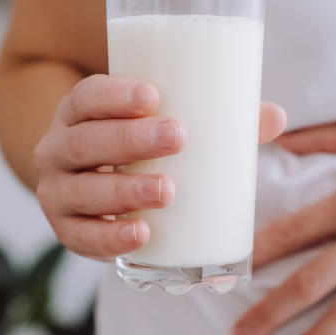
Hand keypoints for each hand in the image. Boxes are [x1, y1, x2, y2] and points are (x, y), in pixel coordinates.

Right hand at [34, 74, 285, 259]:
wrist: (90, 184)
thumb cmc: (139, 145)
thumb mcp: (168, 125)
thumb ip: (219, 120)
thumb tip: (277, 115)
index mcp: (80, 112)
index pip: (86, 96)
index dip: (114, 95)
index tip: (153, 96)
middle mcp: (58, 149)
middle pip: (85, 141)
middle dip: (130, 140)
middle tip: (177, 138)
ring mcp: (58, 192)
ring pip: (83, 191)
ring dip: (123, 191)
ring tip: (167, 191)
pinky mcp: (68, 231)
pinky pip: (81, 239)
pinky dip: (109, 239)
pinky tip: (141, 235)